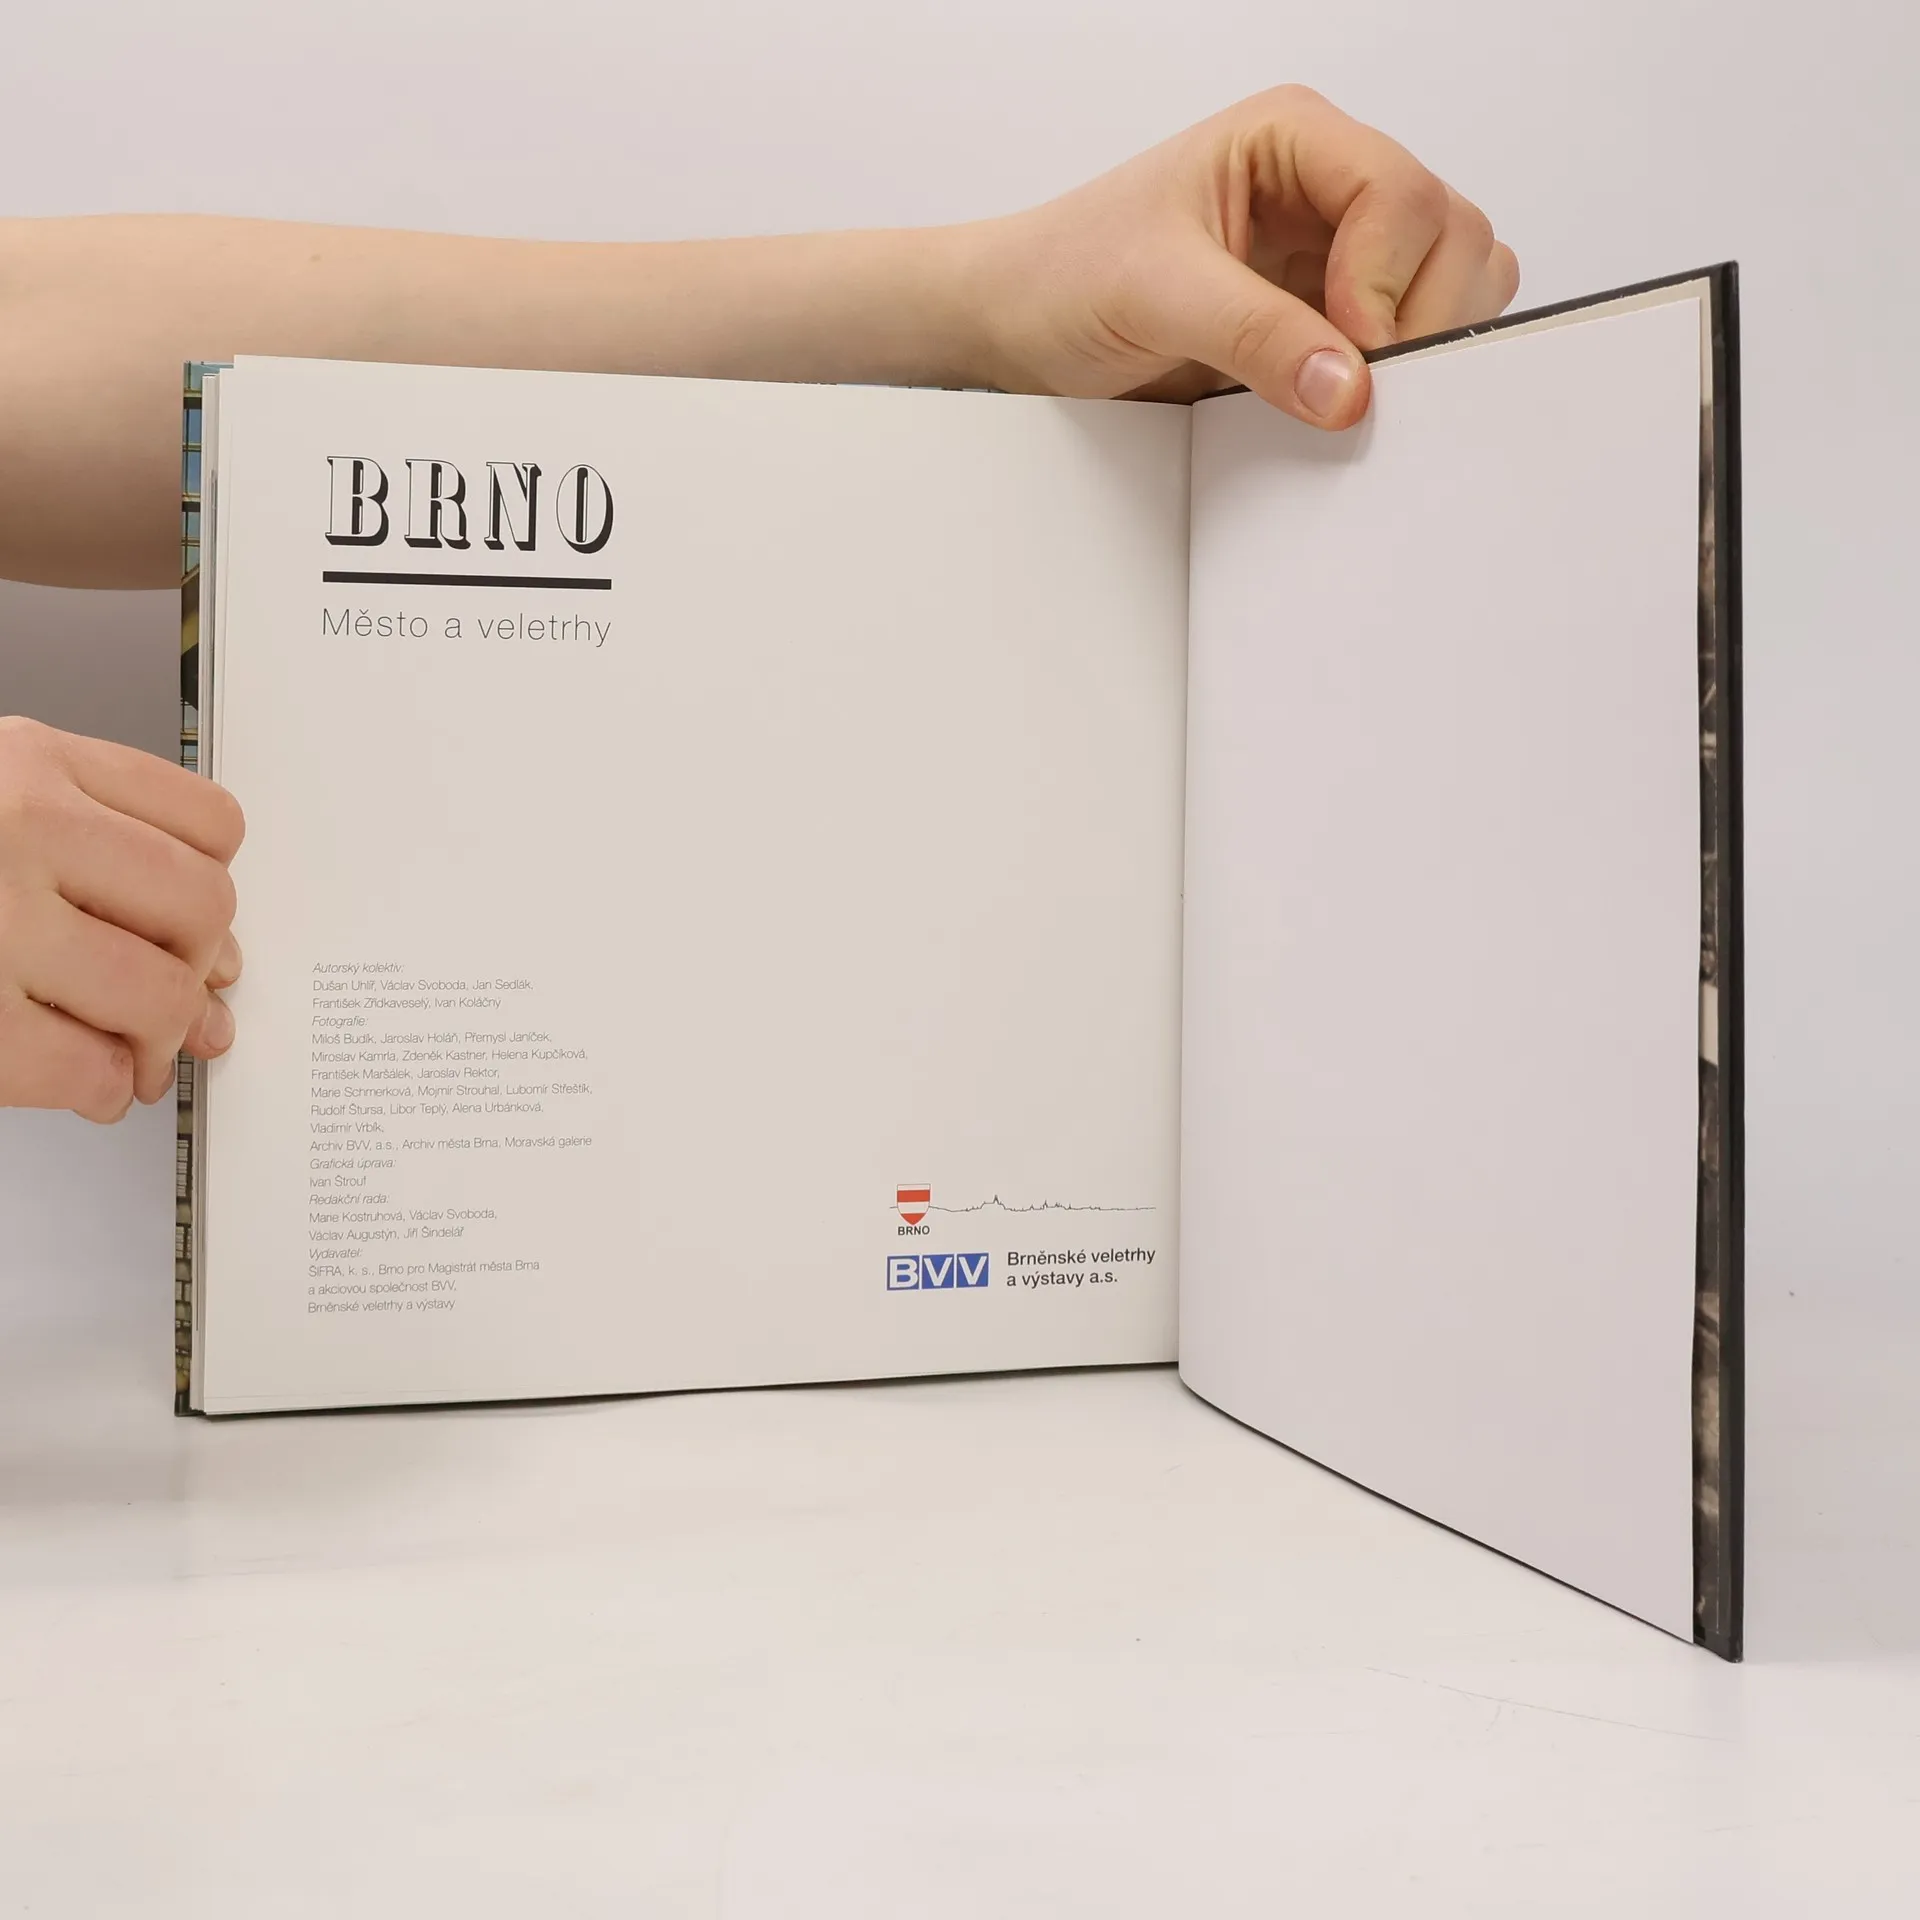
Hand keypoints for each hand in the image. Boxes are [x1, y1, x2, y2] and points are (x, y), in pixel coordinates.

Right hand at [0, 717, 243, 1122]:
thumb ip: (89, 849)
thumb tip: (210, 955)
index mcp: (31, 764)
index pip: (206, 819)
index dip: (218, 884)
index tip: (202, 925)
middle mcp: (20, 827)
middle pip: (203, 906)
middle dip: (198, 968)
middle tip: (179, 1003)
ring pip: (159, 992)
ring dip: (157, 1040)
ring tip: (132, 1054)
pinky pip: (85, 1067)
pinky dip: (100, 1088)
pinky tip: (86, 1082)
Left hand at [974, 85, 1520, 426]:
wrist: (1019, 326)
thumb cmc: (1064, 275)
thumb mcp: (1154, 296)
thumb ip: (1253, 335)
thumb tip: (1348, 388)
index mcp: (1293, 138)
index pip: (1402, 193)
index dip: (1388, 280)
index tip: (1349, 351)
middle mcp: (1329, 185)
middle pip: (1450, 234)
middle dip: (1418, 314)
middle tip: (1354, 380)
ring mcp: (1338, 253)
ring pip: (1453, 280)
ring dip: (1423, 340)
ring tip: (1345, 386)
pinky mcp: (1329, 316)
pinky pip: (1412, 334)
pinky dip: (1404, 370)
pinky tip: (1341, 392)